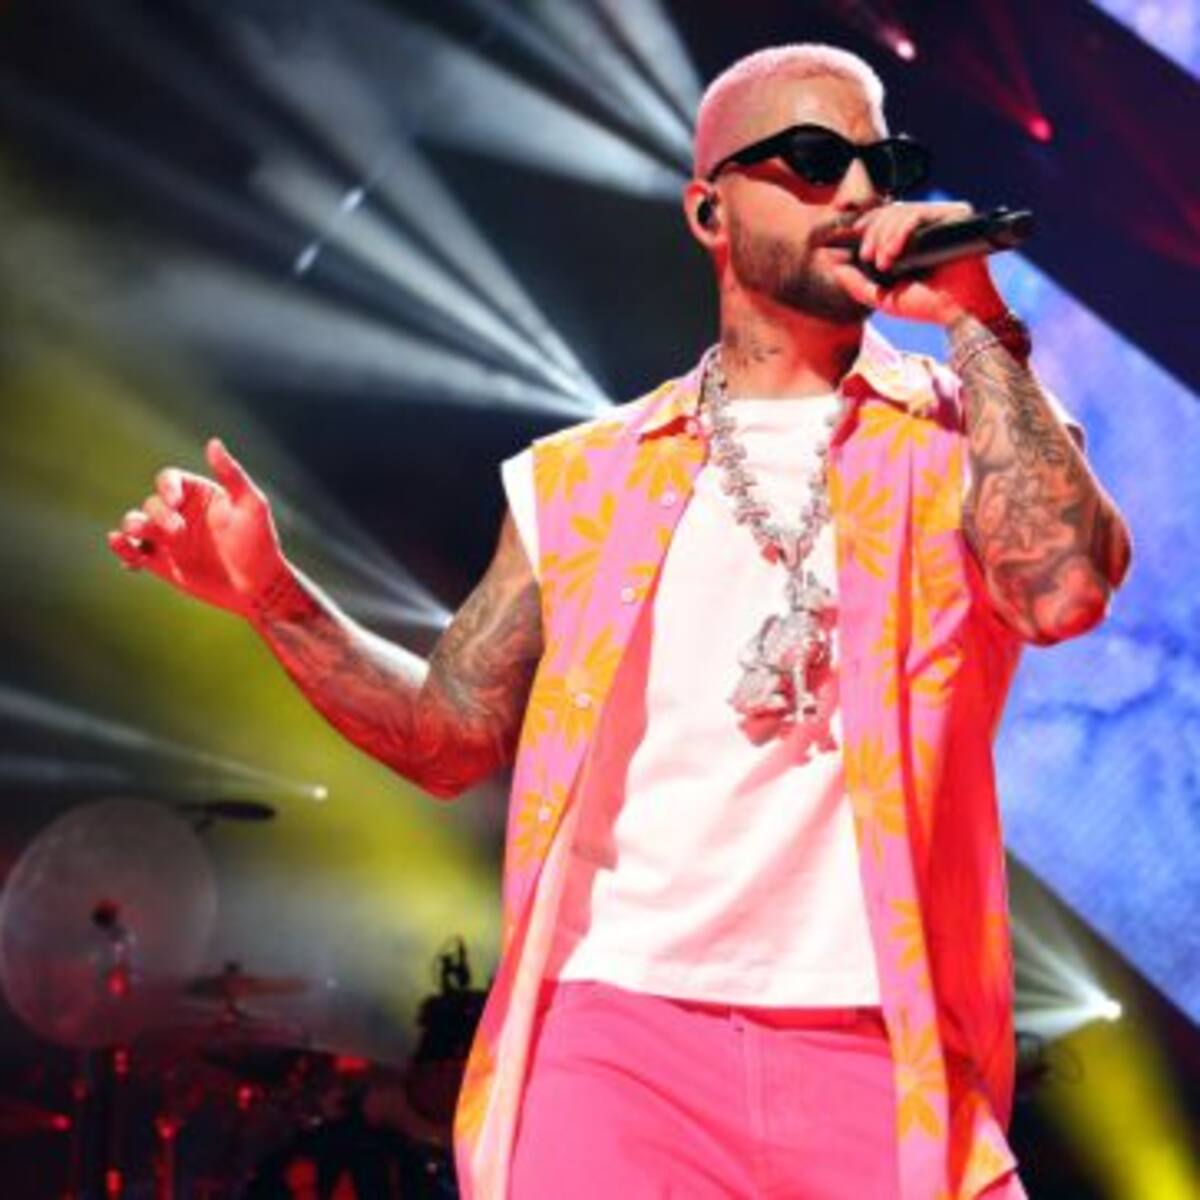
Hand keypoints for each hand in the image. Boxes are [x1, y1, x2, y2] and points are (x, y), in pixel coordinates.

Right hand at [107, 437, 288, 616]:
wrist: (259, 587)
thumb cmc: (260, 543)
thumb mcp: (251, 505)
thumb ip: (232, 475)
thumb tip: (213, 442)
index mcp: (198, 495)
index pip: (169, 479)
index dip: (166, 488)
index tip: (176, 502)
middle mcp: (180, 513)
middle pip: (151, 504)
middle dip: (158, 516)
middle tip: (178, 533)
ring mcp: (168, 539)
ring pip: (135, 524)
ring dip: (132, 528)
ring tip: (136, 535)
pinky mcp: (162, 564)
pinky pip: (133, 553)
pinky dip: (123, 551)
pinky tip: (128, 559)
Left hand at [829, 200, 1007, 326]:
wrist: (955, 312)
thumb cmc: (925, 306)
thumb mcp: (882, 297)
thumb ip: (857, 285)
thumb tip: (835, 267)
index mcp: (910, 239)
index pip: (883, 217)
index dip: (866, 223)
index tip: (851, 235)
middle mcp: (925, 226)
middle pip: (888, 212)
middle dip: (872, 234)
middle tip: (869, 258)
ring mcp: (939, 220)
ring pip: (900, 211)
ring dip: (884, 236)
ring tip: (883, 263)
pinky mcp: (953, 217)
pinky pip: (918, 213)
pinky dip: (900, 231)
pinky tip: (894, 253)